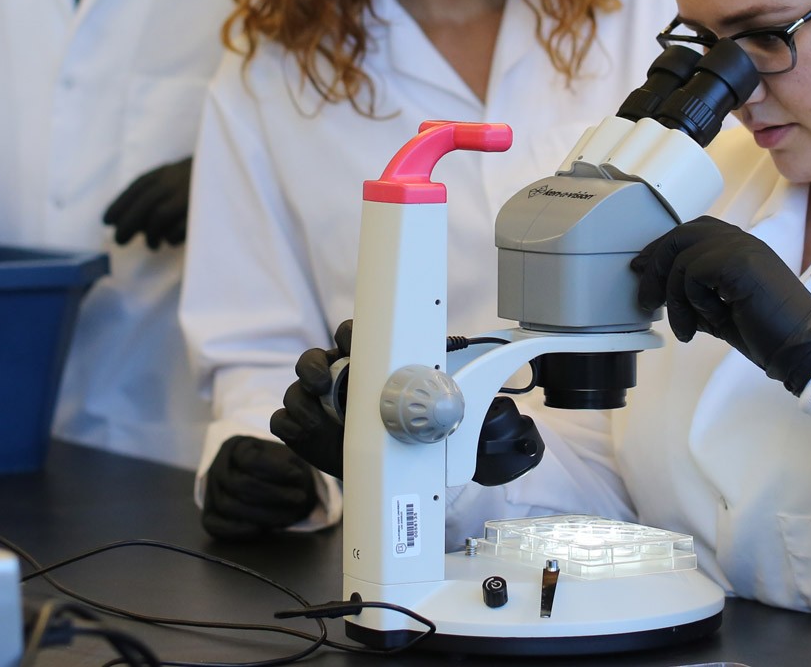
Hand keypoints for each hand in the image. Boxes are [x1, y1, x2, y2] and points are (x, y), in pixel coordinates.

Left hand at [103, 157, 192, 248]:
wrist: (231, 173)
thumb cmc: (195, 180)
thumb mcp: (172, 178)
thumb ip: (151, 193)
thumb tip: (125, 221)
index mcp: (165, 172)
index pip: (137, 187)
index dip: (119, 204)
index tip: (106, 221)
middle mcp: (174, 182)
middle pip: (144, 205)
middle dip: (128, 225)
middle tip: (119, 241)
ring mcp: (188, 196)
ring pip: (158, 217)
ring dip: (151, 235)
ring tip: (152, 245)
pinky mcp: (201, 212)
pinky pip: (178, 230)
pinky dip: (170, 238)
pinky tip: (170, 241)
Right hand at [201, 435, 320, 539]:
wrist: (270, 482)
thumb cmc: (279, 467)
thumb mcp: (284, 456)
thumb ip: (286, 463)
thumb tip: (294, 476)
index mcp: (234, 447)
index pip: (250, 460)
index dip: (275, 470)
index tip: (297, 475)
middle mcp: (217, 467)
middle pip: (239, 484)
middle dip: (273, 494)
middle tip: (299, 498)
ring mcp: (210, 490)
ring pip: (228, 505)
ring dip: (261, 514)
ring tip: (289, 515)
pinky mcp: (210, 512)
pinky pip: (213, 525)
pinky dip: (235, 530)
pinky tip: (259, 530)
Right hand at [270, 321, 546, 485]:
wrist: (415, 478)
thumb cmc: (439, 433)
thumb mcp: (464, 402)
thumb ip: (486, 375)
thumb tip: (525, 350)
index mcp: (380, 361)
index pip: (357, 333)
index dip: (353, 334)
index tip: (355, 341)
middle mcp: (348, 379)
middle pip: (319, 357)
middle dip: (317, 364)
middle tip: (325, 376)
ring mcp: (325, 406)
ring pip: (298, 387)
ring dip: (302, 395)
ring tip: (317, 411)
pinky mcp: (310, 434)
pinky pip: (286, 422)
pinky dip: (292, 425)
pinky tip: (308, 432)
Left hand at [632, 216, 810, 395]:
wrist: (802, 346)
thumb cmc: (767, 332)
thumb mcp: (720, 309)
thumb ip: (695, 293)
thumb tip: (659, 292)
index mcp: (739, 247)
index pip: (690, 232)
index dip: (660, 248)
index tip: (641, 269)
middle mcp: (740, 240)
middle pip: (679, 236)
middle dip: (655, 267)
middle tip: (647, 300)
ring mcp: (741, 248)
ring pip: (681, 259)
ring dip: (674, 299)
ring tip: (686, 328)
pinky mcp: (739, 262)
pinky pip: (693, 273)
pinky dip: (693, 302)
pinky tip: (708, 322)